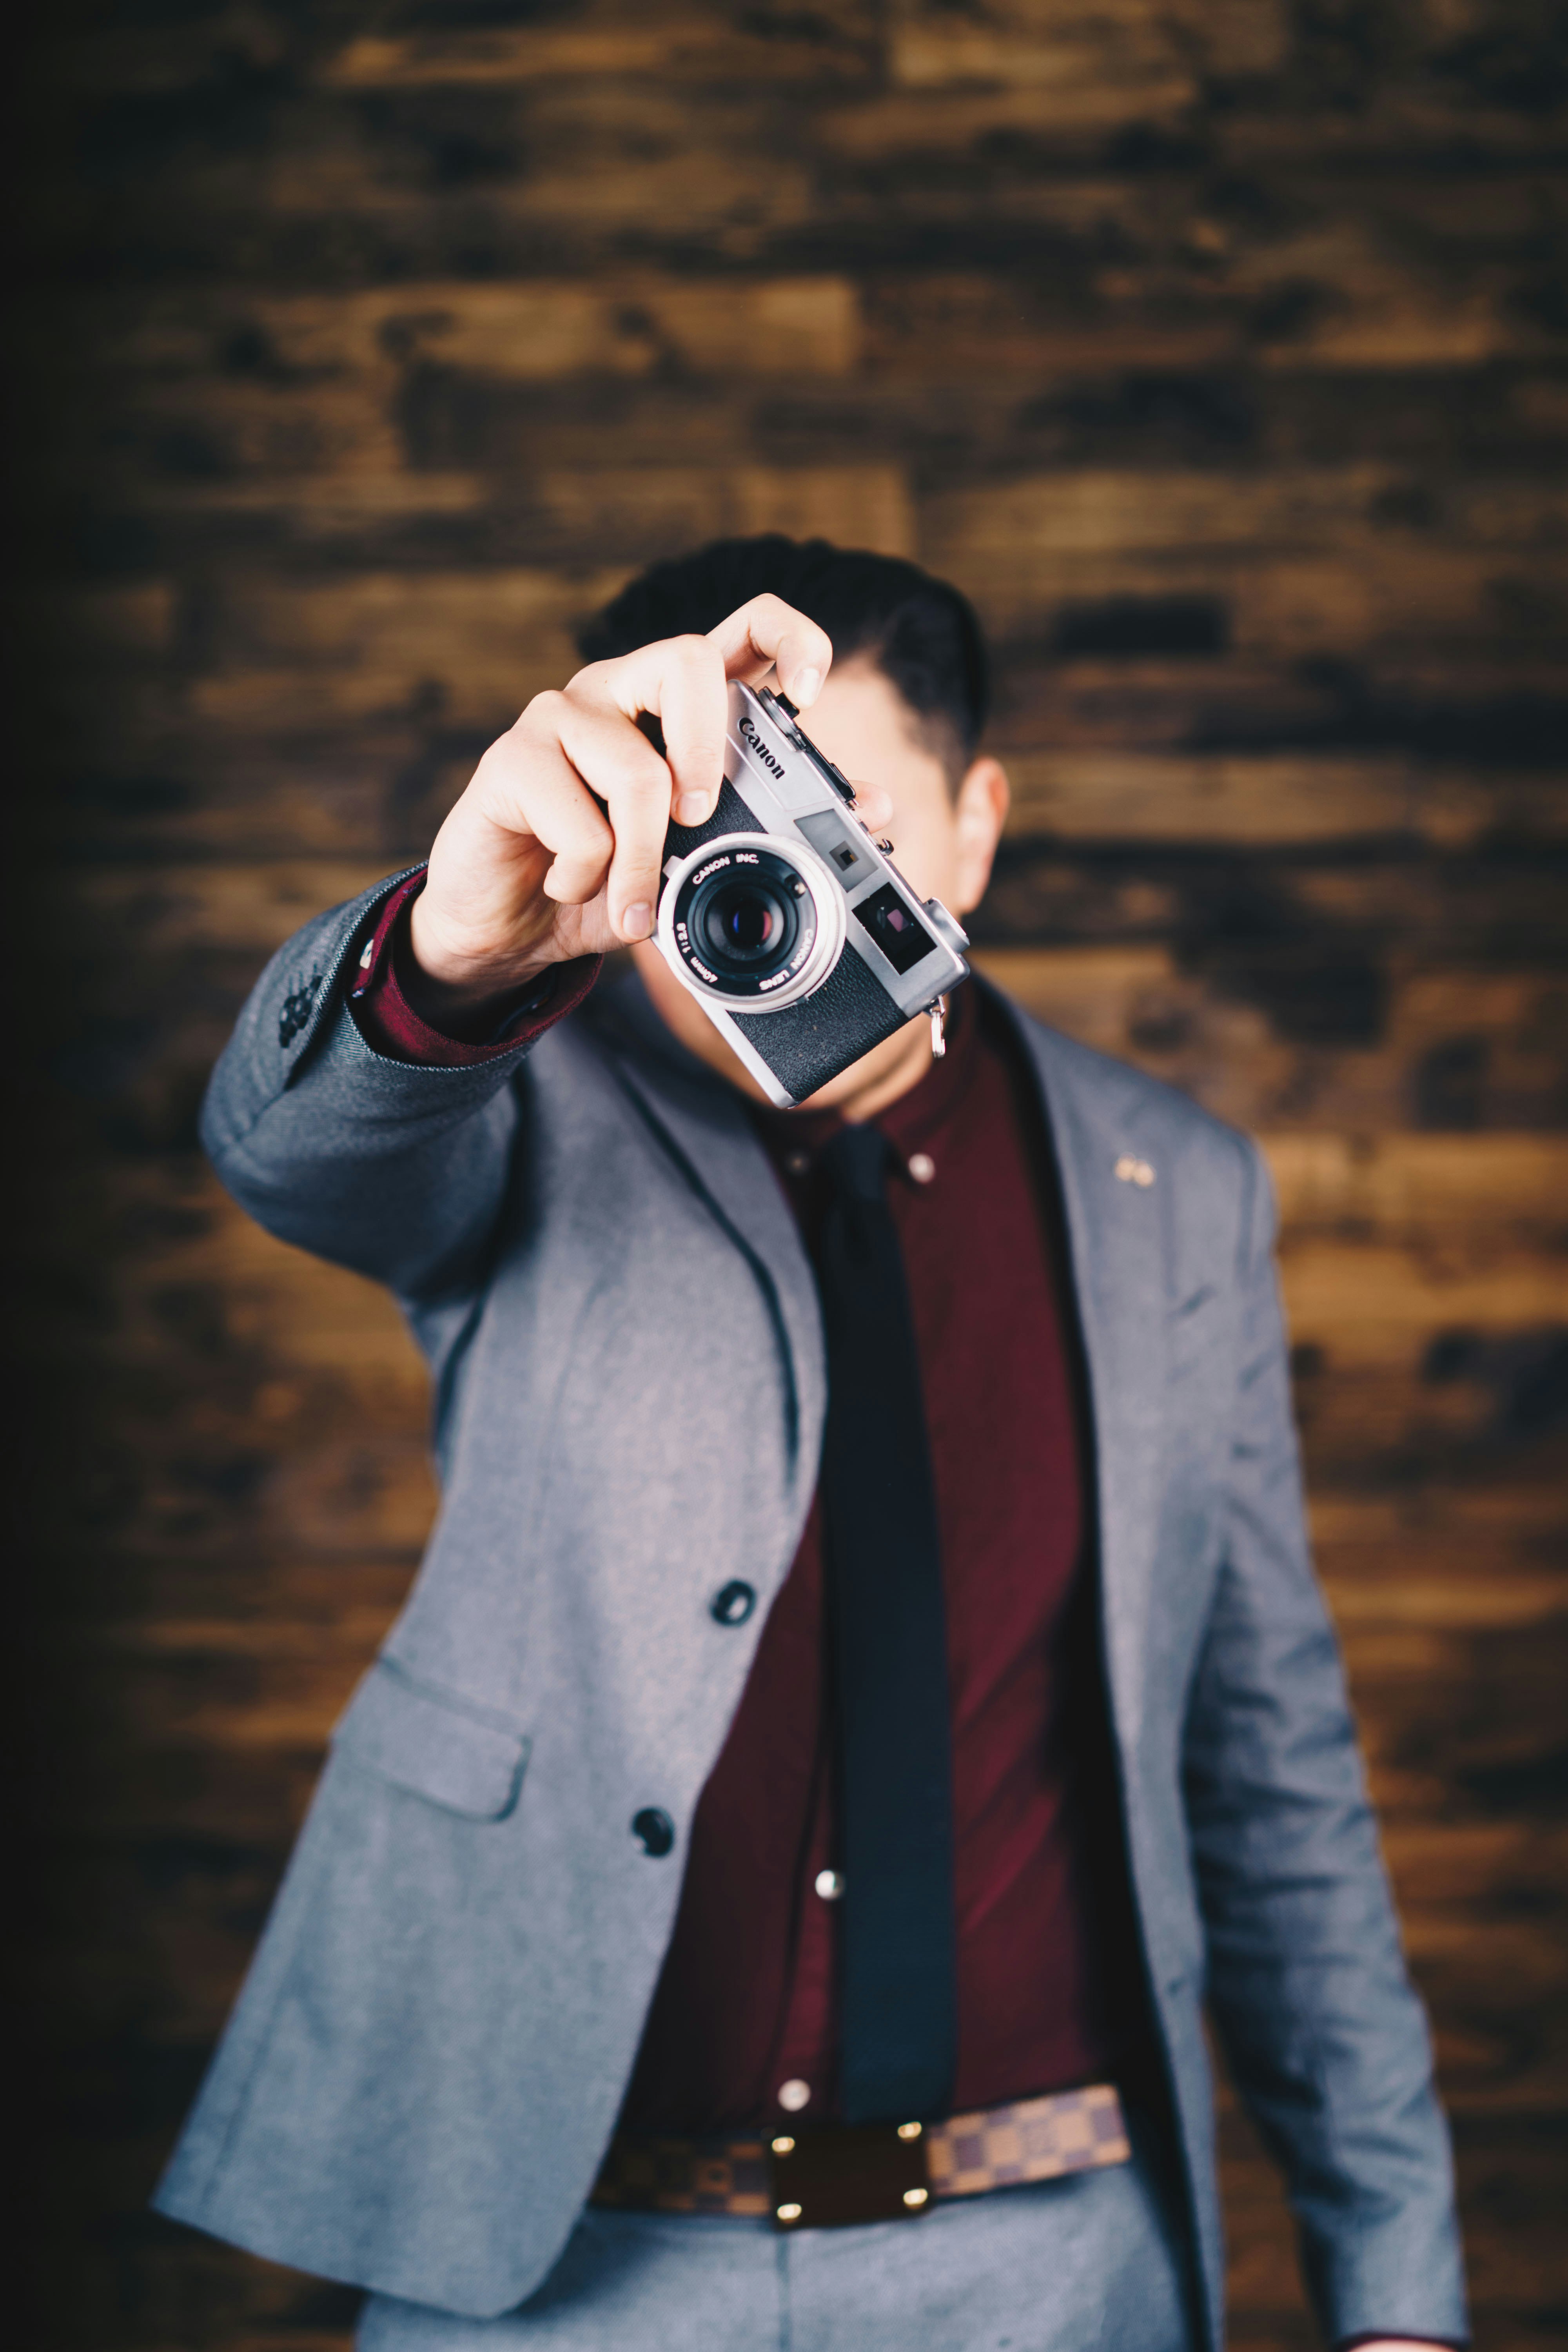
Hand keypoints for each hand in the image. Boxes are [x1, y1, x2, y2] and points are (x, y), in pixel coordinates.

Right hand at [406, 596, 844, 1028]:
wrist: (512, 928)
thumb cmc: (609, 881)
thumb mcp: (700, 862)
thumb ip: (775, 829)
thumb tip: (875, 808)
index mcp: (678, 705)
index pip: (745, 629)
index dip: (789, 638)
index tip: (808, 692)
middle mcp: (621, 690)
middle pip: (685, 659)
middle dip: (706, 748)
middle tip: (696, 818)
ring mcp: (560, 715)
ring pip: (635, 770)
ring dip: (642, 863)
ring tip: (630, 908)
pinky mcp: (509, 759)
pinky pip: (576, 820)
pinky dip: (586, 877)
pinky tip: (567, 885)